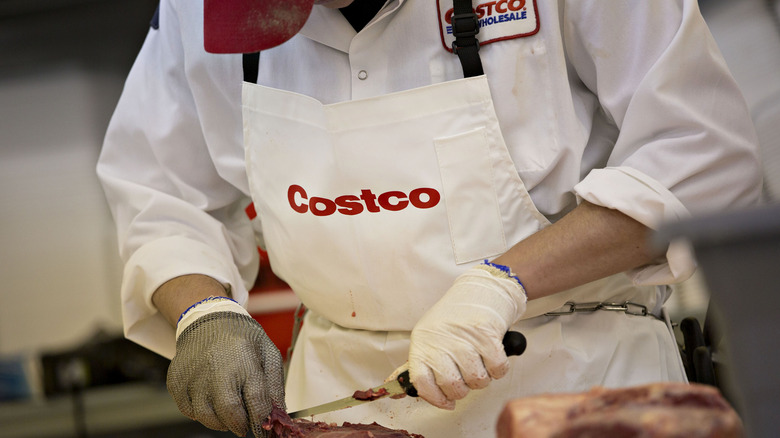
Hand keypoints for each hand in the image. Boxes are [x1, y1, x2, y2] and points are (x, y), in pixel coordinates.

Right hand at [167, 300, 285, 436]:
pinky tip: (211, 400)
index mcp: (245, 360)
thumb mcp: (268, 353)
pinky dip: (201, 413)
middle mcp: (217, 368)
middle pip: (229, 413)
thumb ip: (275, 385)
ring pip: (206, 417)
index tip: (264, 432)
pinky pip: (188, 411)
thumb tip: (278, 415)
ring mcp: (194, 375)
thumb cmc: (242, 338)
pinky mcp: (177, 381)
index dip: (262, 422)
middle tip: (245, 425)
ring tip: (229, 412)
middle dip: (240, 425)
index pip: (257, 401)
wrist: (208, 320)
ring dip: (221, 422)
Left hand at [406, 263, 526, 408]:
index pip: (421, 382)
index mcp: (423, 342)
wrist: (480, 290)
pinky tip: (492, 357)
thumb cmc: (455, 316)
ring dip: (482, 377)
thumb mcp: (429, 335)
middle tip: (465, 378)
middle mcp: (441, 341)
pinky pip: (497, 370)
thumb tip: (398, 389)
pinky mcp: (487, 336)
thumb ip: (421, 363)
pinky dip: (498, 368)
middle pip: (453, 386)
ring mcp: (464, 338)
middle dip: (463, 390)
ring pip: (477, 381)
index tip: (446, 402)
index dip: (435, 399)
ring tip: (479, 362)